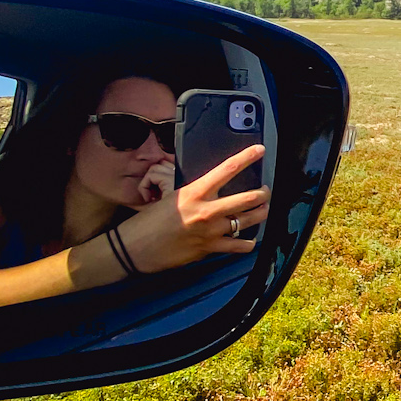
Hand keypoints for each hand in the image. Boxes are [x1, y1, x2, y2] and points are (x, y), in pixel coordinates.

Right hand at [115, 145, 269, 273]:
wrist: (134, 248)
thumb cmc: (149, 221)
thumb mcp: (172, 197)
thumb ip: (196, 193)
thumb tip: (212, 189)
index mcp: (195, 192)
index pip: (227, 169)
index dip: (247, 157)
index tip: (259, 150)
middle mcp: (206, 211)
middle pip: (248, 198)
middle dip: (263, 193)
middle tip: (265, 191)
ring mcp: (210, 232)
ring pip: (249, 221)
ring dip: (260, 214)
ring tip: (263, 210)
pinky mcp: (210, 250)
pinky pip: (239, 246)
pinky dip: (248, 243)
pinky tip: (250, 240)